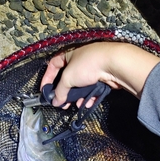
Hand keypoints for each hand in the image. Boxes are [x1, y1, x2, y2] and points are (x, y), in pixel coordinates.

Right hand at [41, 42, 159, 107]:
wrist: (114, 64)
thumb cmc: (88, 65)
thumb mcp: (68, 78)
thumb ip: (60, 91)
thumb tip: (55, 101)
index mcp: (69, 55)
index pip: (53, 65)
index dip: (47, 77)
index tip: (45, 90)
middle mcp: (80, 61)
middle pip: (67, 79)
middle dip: (64, 92)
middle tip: (62, 103)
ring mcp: (92, 69)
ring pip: (80, 86)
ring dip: (77, 97)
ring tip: (76, 105)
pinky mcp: (102, 78)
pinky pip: (92, 90)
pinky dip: (88, 98)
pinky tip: (87, 104)